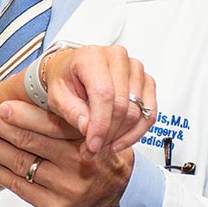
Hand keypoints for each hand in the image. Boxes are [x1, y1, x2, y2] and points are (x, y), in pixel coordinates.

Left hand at [0, 99, 133, 206]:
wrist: (117, 194)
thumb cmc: (97, 154)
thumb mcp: (91, 130)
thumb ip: (66, 117)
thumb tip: (27, 93)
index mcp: (87, 139)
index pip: (49, 124)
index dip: (22, 114)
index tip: (1, 104)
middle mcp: (78, 163)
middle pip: (30, 142)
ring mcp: (66, 188)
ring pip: (20, 164)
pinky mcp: (55, 206)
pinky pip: (19, 187)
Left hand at [40, 45, 155, 156]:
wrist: (73, 70)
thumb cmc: (66, 79)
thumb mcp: (57, 96)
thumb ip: (72, 112)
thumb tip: (88, 129)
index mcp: (92, 57)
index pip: (104, 94)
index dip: (100, 125)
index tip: (93, 145)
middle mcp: (117, 58)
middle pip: (122, 105)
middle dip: (108, 134)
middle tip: (93, 149)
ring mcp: (135, 68)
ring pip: (137, 112)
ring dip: (121, 135)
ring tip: (103, 145)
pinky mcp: (146, 81)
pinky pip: (149, 112)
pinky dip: (136, 132)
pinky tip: (120, 140)